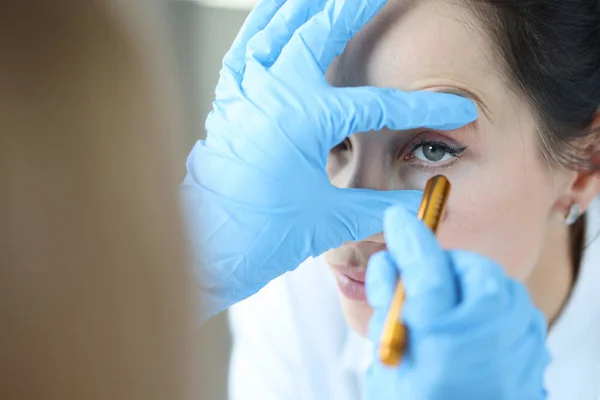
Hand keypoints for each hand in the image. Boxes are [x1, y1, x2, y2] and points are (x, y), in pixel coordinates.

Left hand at [181, 0, 477, 320]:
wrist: (211, 246)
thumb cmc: (265, 234)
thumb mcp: (333, 218)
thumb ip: (385, 205)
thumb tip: (424, 201)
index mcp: (307, 118)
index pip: (381, 106)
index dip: (424, 108)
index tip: (456, 110)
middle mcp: (273, 92)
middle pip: (322, 28)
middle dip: (358, 6)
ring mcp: (246, 91)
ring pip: (275, 25)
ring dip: (303, 3)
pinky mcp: (228, 100)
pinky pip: (245, 47)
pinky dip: (262, 25)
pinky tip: (273, 17)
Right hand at [365, 206, 549, 399]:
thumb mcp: (387, 359)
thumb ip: (388, 304)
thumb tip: (388, 262)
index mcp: (446, 334)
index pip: (424, 264)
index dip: (408, 236)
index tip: (398, 218)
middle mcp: (494, 328)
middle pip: (465, 266)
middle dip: (439, 268)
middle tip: (419, 293)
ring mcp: (521, 336)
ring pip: (488, 281)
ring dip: (462, 286)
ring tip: (443, 319)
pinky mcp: (533, 344)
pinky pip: (506, 304)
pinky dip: (483, 306)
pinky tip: (467, 332)